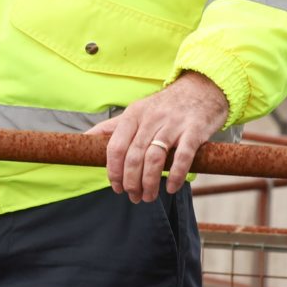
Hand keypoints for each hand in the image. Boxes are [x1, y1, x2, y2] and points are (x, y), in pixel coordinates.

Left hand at [86, 72, 228, 202]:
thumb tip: (84, 139)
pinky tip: (170, 187)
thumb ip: (112, 127)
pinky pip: (182, 156)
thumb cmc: (165, 106)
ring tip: (148, 197)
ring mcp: (173, 124)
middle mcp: (150, 118)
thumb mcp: (136, 111)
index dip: (113, 171)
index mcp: (133, 115)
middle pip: (133, 156)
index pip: (115, 147)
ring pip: (154, 158)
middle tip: (133, 197)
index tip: (116, 187)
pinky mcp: (194, 130)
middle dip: (131, 182)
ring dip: (149, 182)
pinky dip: (175, 175)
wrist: (202, 89)